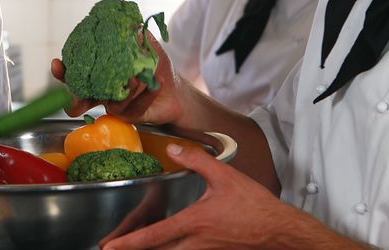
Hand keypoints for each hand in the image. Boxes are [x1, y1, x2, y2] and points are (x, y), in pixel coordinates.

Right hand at [51, 32, 183, 125]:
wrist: (175, 91)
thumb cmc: (155, 67)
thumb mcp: (146, 46)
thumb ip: (135, 34)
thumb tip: (129, 20)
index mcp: (100, 74)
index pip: (76, 73)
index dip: (63, 71)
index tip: (56, 64)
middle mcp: (103, 92)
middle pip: (80, 98)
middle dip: (73, 97)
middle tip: (76, 95)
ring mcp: (115, 105)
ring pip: (110, 103)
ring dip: (124, 90)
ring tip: (137, 79)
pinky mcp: (131, 116)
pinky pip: (133, 108)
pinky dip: (143, 95)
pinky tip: (152, 84)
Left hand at [102, 144, 350, 249]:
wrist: (278, 230)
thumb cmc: (254, 205)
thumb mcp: (224, 176)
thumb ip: (196, 160)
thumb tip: (173, 148)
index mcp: (194, 223)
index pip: (154, 235)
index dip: (129, 242)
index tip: (110, 246)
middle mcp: (195, 243)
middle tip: (113, 249)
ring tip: (134, 248)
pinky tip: (167, 246)